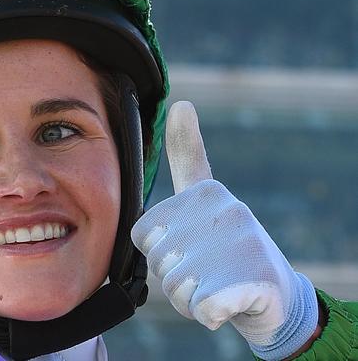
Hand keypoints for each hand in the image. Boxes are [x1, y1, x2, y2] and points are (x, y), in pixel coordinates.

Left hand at [131, 101, 318, 359]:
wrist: (273, 298)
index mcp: (206, 193)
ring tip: (217, 287)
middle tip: (206, 274)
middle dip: (174, 280)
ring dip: (190, 301)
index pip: (143, 234)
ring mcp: (242, 245)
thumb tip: (181, 101)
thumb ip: (187, 155)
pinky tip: (225, 306)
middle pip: (159, 263)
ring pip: (177, 289)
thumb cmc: (227, 247)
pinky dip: (209, 315)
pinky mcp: (254, 281)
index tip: (187, 248)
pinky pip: (203, 307)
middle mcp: (226, 211)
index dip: (158, 253)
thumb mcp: (203, 195)